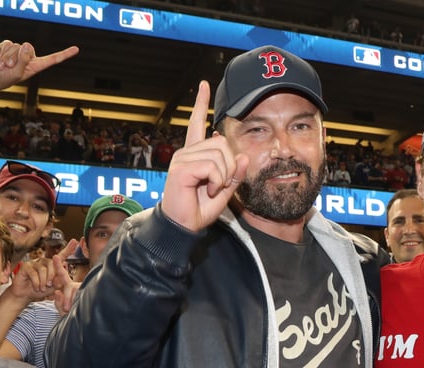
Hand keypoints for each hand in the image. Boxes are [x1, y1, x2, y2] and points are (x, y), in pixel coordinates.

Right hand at [0, 40, 78, 89]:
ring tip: (2, 67)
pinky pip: (7, 44)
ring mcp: (18, 51)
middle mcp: (28, 57)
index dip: (64, 54)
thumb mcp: (16, 73)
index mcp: (35, 66)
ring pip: (17, 46)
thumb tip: (27, 45)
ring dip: (7, 58)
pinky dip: (2, 53)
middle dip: (17, 59)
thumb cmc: (4, 79)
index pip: (52, 59)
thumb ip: (23, 60)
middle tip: (9, 69)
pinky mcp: (7, 46)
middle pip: (29, 49)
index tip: (76, 49)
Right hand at [10, 239, 77, 303]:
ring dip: (43, 282)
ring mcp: (34, 262)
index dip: (68, 249)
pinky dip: (36, 283)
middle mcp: (44, 261)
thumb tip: (64, 270)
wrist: (26, 295)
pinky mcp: (26, 266)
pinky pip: (34, 274)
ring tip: (42, 288)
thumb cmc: (40, 290)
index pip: (61, 256)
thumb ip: (59, 281)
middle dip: (52, 276)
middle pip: (51, 264)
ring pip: (42, 270)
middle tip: (49, 285)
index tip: (75, 241)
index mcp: (52, 265)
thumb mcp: (53, 287)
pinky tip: (36, 287)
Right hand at [160, 80, 247, 231]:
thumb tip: (243, 157)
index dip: (201, 103)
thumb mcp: (224, 191)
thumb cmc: (199, 210)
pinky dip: (217, 181)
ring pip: (219, 154)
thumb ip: (234, 174)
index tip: (204, 85)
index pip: (196, 123)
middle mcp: (186, 152)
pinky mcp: (181, 168)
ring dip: (223, 176)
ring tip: (212, 189)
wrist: (183, 226)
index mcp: (194, 154)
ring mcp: (182, 158)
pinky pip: (212, 166)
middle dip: (230, 166)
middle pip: (222, 143)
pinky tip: (208, 189)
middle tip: (220, 185)